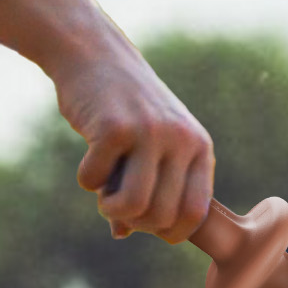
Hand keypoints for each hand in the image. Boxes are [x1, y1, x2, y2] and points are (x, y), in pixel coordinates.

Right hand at [0, 0, 213, 241]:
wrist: (93, 53)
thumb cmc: (124, 107)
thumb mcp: (151, 145)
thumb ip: (147, 188)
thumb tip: (122, 234)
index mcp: (200, 148)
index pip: (196, 213)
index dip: (171, 232)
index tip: (148, 226)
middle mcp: (180, 140)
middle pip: (163, 214)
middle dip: (137, 222)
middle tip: (118, 208)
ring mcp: (148, 132)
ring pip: (134, 204)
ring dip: (113, 211)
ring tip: (104, 198)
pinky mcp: (113, 126)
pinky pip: (96, 180)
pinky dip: (87, 181)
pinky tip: (89, 167)